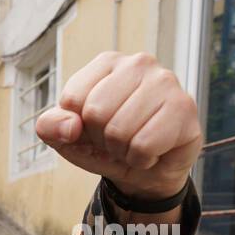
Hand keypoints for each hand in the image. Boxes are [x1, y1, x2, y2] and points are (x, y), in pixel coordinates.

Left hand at [36, 51, 202, 200]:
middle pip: (96, 113)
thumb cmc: (105, 146)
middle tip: (117, 139)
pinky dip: (141, 158)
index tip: (94, 127)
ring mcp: (165, 81)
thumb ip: (50, 126)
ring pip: (120, 130)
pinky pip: (144, 145)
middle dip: (101, 138)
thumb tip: (69, 127)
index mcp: (106, 63)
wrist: (145, 171)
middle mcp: (138, 64)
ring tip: (134, 143)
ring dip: (122, 150)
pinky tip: (153, 150)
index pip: (72, 99)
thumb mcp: (67, 138)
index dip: (77, 125)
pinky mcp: (184, 107)